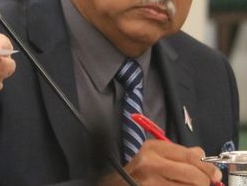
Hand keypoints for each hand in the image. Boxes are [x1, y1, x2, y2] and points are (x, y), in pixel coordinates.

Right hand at [97, 140, 220, 184]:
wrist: (118, 184)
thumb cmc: (141, 170)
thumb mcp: (156, 155)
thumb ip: (179, 153)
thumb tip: (202, 155)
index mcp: (153, 149)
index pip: (190, 157)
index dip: (207, 167)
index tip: (215, 174)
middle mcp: (151, 164)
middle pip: (194, 175)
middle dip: (204, 182)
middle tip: (204, 184)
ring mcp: (152, 183)